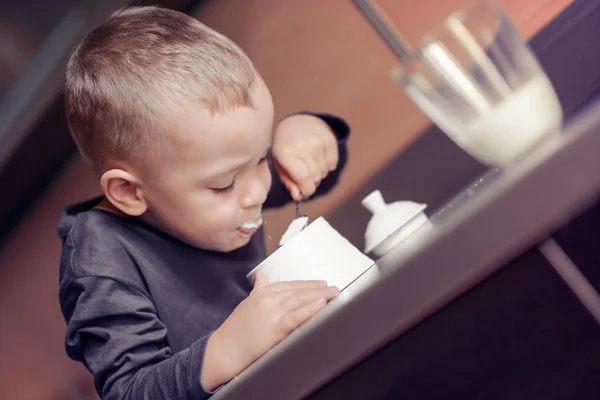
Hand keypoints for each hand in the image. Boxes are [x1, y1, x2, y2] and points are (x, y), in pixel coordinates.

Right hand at [200, 272, 338, 389]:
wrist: (225, 350)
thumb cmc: (236, 330)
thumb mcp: (247, 303)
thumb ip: (257, 289)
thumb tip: (261, 276)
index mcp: (262, 293)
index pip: (289, 285)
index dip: (306, 284)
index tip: (320, 283)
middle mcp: (267, 299)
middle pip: (297, 291)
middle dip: (317, 288)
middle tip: (334, 287)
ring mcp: (271, 312)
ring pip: (299, 300)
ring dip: (319, 295)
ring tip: (333, 293)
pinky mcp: (274, 327)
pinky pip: (296, 316)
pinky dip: (309, 309)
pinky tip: (321, 304)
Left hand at [272, 114, 338, 200]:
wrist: (296, 122)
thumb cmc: (285, 148)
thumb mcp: (280, 165)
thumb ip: (289, 183)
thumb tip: (298, 197)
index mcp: (287, 154)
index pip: (304, 180)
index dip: (306, 190)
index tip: (305, 191)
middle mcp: (303, 146)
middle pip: (315, 178)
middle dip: (311, 182)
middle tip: (305, 175)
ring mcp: (318, 142)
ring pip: (324, 172)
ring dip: (318, 173)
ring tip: (310, 162)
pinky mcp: (329, 139)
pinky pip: (333, 164)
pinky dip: (327, 165)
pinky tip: (318, 156)